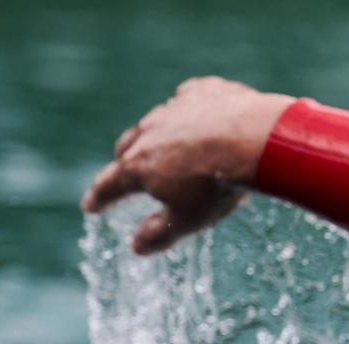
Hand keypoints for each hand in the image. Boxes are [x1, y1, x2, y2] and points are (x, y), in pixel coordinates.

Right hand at [81, 77, 295, 254]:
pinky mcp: (204, 91)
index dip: (99, 198)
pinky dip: (189, 108)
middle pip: (128, 146)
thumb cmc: (218, 185)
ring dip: (158, 134)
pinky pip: (190, 97)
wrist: (256, 139)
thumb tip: (136, 247)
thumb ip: (159, 233)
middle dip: (125, 160)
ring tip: (167, 145)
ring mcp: (175, 108)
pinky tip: (197, 112)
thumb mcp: (188, 219)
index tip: (91, 206)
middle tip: (128, 171)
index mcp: (138, 165)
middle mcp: (149, 132)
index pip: (110, 185)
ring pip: (157, 121)